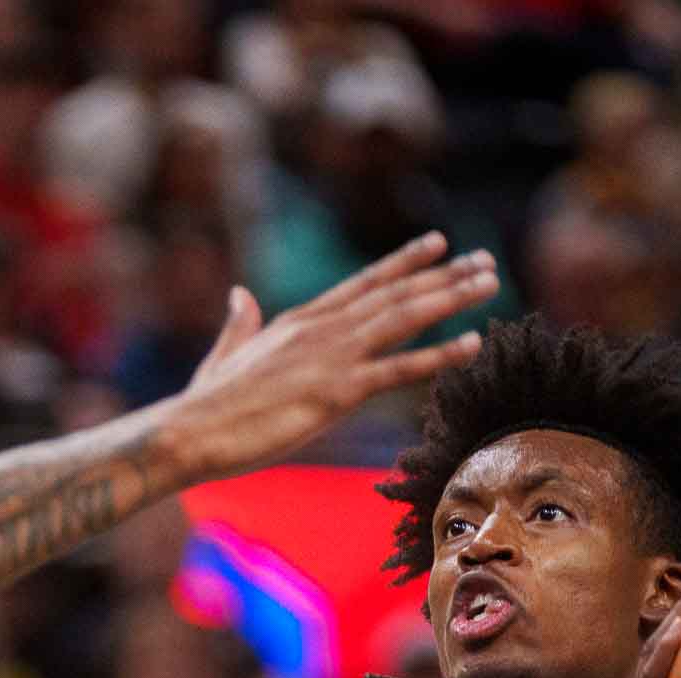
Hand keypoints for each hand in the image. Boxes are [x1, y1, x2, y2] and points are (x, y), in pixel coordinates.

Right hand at [163, 232, 498, 484]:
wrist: (190, 430)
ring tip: (490, 284)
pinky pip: (398, 369)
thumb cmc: (204, 404)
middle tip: (485, 261)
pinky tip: (472, 343)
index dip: (404, 263)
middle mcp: (321, 330)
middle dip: (444, 276)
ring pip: (403, 318)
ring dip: (451, 300)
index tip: (438, 244)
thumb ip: (240, 323)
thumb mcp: (226, 354)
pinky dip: (438, 355)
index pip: (363, 284)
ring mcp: (331, 357)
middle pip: (394, 295)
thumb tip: (239, 294)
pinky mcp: (336, 392)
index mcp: (298, 322)